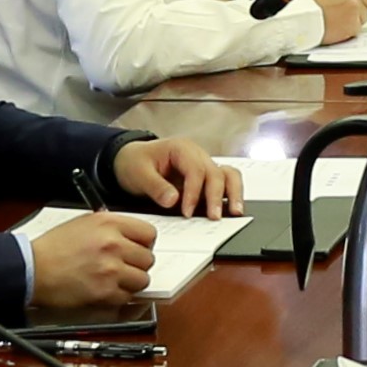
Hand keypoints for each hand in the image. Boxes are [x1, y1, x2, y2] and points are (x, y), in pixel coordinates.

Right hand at [27, 213, 155, 320]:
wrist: (32, 269)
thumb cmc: (53, 248)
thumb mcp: (84, 223)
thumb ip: (111, 227)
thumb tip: (132, 236)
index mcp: (109, 223)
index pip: (149, 233)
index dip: (145, 244)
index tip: (138, 249)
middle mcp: (113, 244)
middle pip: (148, 258)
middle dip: (137, 265)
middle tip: (124, 267)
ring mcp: (111, 269)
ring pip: (142, 279)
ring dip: (131, 282)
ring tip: (114, 280)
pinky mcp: (104, 291)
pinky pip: (127, 297)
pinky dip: (118, 297)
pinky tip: (105, 290)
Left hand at [106, 136, 242, 215]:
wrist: (131, 160)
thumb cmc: (135, 162)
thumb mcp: (138, 173)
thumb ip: (155, 187)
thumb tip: (173, 200)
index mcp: (182, 148)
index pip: (196, 170)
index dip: (194, 192)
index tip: (187, 212)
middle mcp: (198, 155)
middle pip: (216, 173)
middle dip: (217, 196)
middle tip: (214, 217)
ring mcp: (204, 166)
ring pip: (229, 175)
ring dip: (233, 193)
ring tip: (235, 212)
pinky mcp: (205, 179)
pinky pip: (226, 183)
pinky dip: (231, 194)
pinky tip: (231, 209)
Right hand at [301, 0, 366, 49]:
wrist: (297, 19)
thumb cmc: (305, 2)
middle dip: (362, 2)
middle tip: (348, 7)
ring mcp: (354, 8)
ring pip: (365, 13)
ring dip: (355, 16)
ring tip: (337, 17)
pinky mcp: (353, 24)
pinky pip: (358, 27)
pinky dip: (349, 28)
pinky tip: (337, 25)